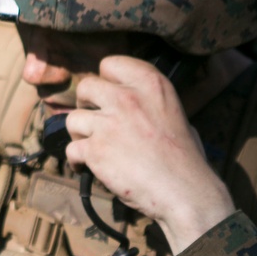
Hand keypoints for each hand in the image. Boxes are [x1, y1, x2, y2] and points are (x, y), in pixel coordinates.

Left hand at [64, 56, 234, 253]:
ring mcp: (109, 123)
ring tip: (93, 149)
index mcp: (150, 83)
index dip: (105, 81)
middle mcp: (127, 97)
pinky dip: (77, 161)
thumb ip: (150, 104)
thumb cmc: (185, 159)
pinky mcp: (96, 150)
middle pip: (86, 87)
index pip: (110, 64)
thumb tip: (135, 109)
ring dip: (79, 134)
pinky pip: (71, 150)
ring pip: (72, 119)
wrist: (184, 191)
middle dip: (86, 104)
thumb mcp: (176, 114)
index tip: (108, 97)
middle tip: (94, 121)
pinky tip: (87, 168)